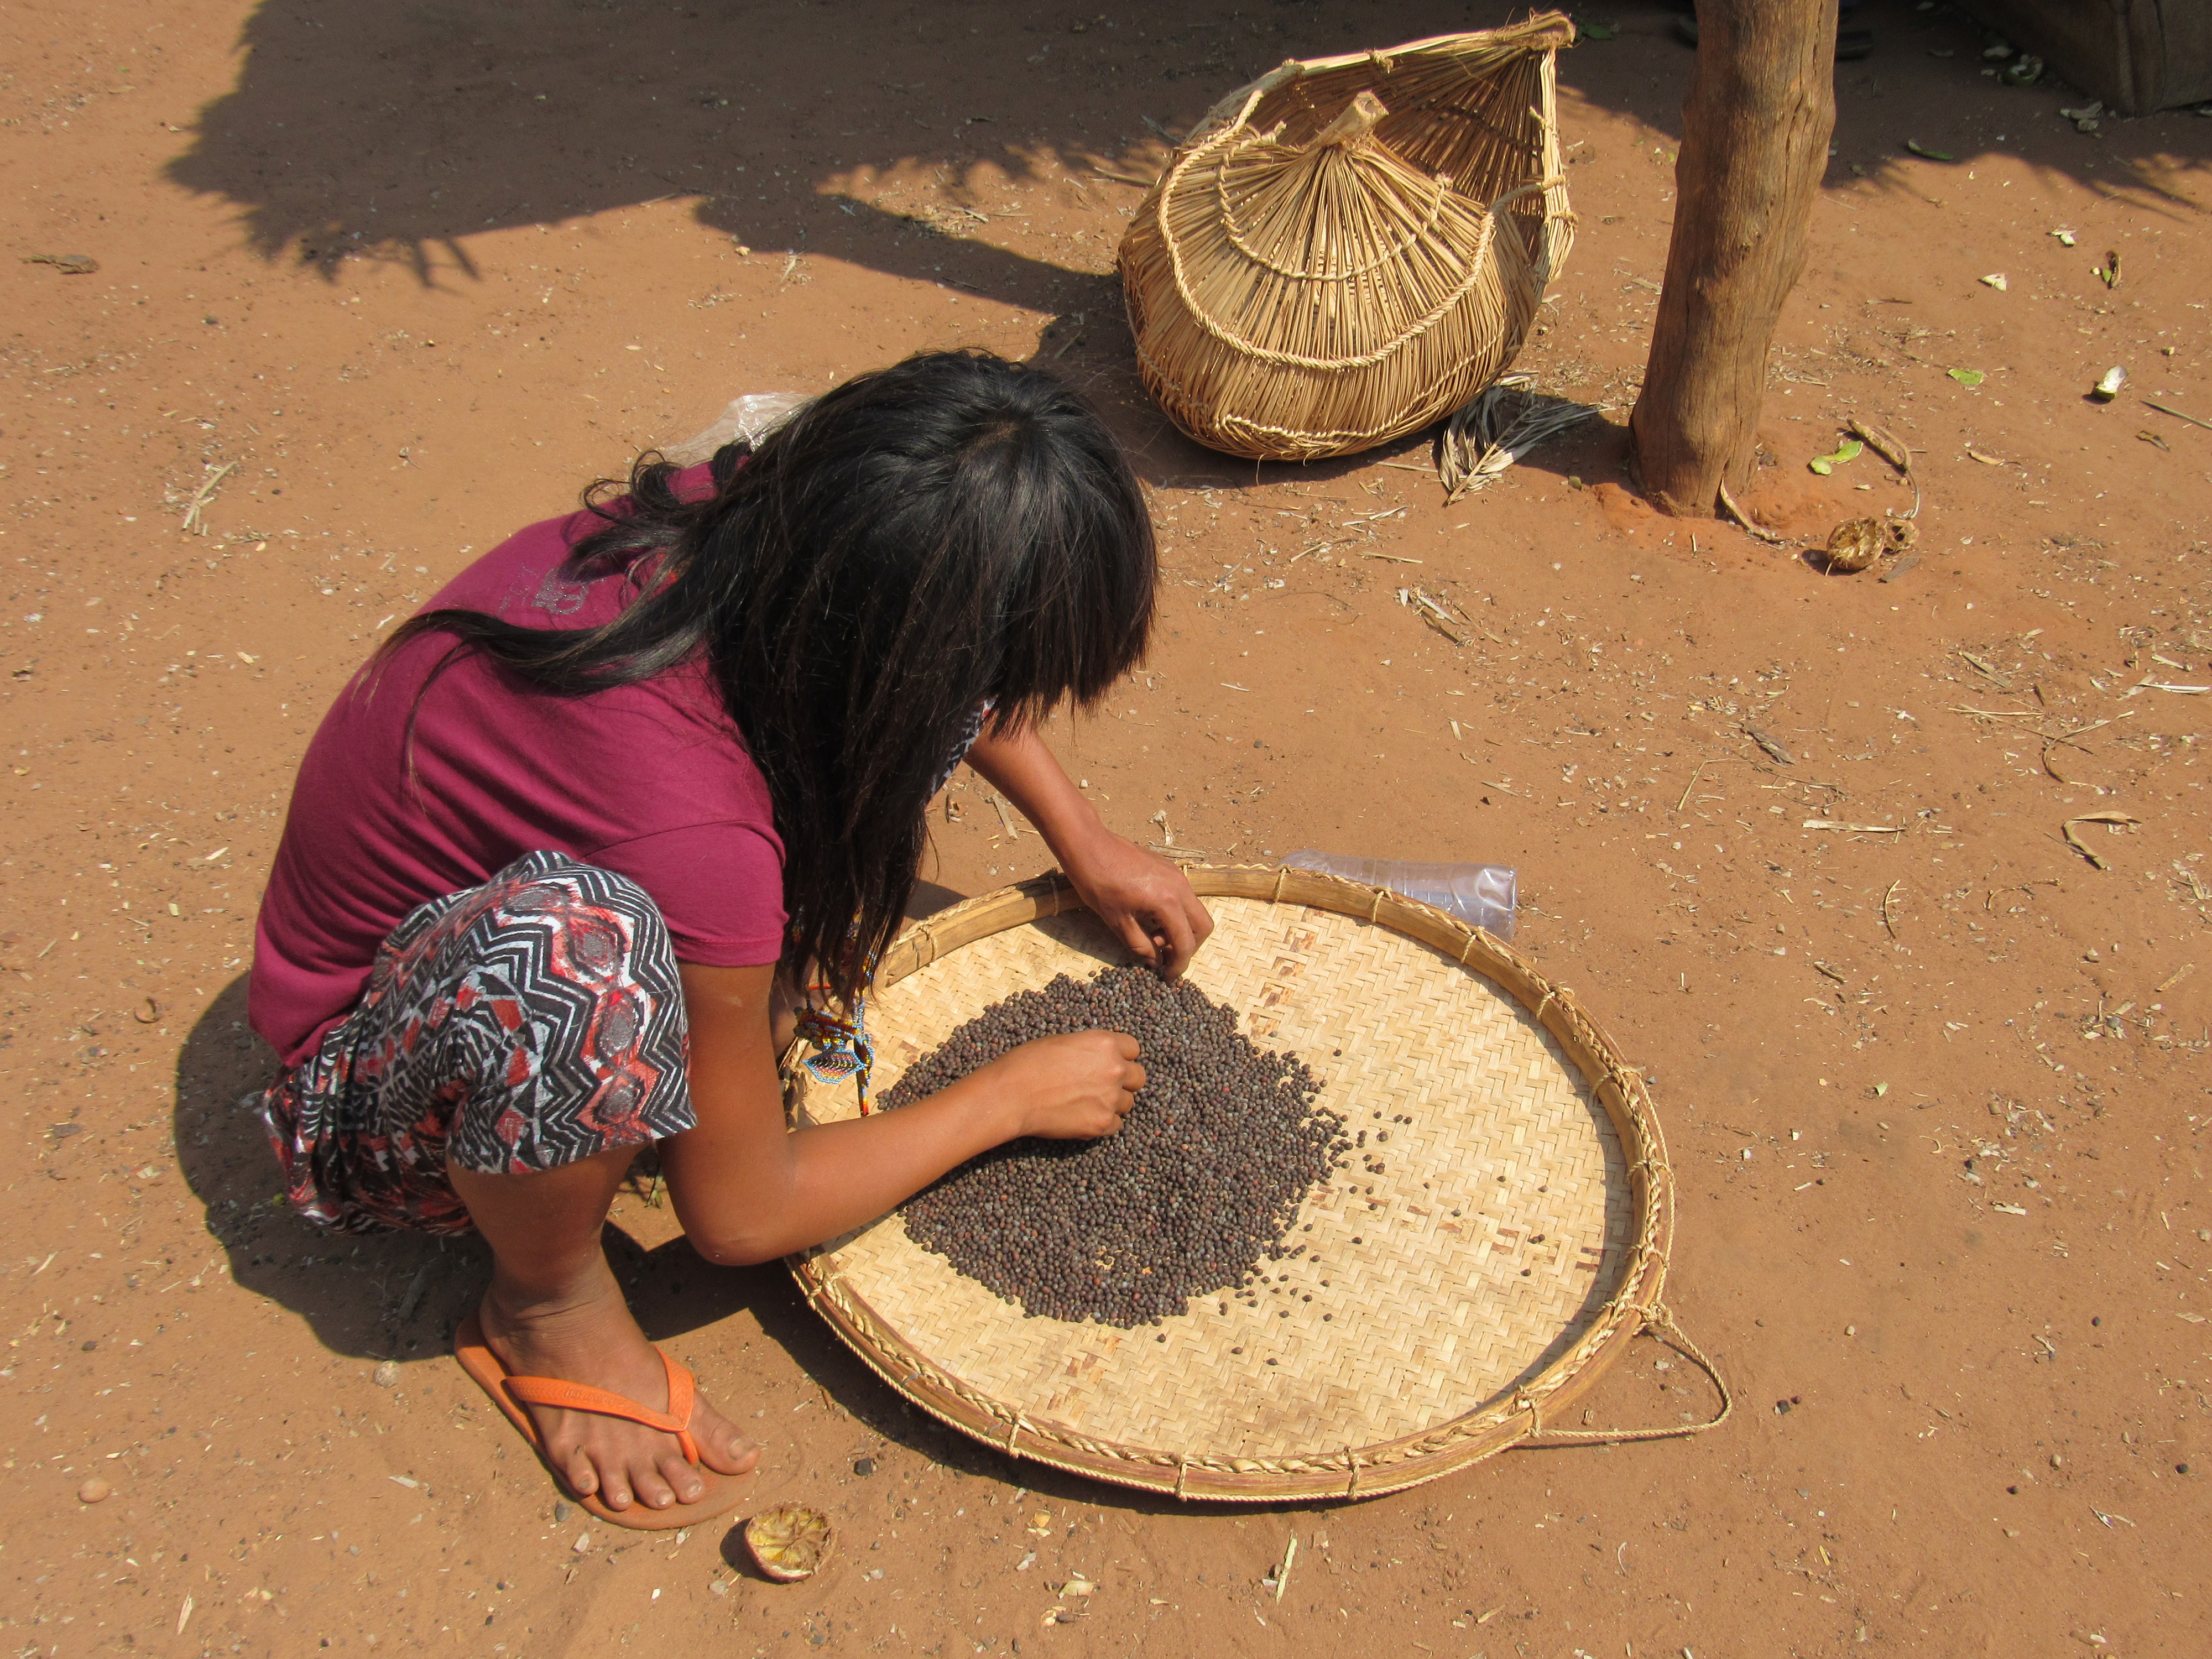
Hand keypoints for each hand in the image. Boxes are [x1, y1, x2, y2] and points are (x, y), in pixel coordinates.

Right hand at [973, 1030, 1144, 1139]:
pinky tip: (1082, 1117)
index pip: (1133, 1049)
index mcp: (1104, 1044)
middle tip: (1103, 1086)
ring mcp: (1110, 1098)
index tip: (1112, 1063)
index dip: (1122, 1057)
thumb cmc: (1028, 1063)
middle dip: (1124, 1081)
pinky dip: (1103, 1123)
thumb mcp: (1062, 1042)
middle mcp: (1114, 1069)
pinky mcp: (1102, 1124)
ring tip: (1087, 1103)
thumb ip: (1090, 1050)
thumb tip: (1099, 1059)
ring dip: (1113, 1103)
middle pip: (1138, 1077)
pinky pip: (1116, 1125)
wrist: (1011, 1094)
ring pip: (1128, 1103)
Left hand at [1059, 830, 1214, 979]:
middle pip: (1203, 926)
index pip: (1185, 942)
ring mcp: (1176, 875)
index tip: (1168, 976)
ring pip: (1195, 910)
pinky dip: (1176, 913)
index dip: (1179, 965)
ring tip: (1154, 937)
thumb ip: (1140, 946)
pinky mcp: (1170, 869)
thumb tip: (1155, 962)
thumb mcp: (1116, 921)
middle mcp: (1179, 886)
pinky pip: (1185, 897)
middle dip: (1189, 946)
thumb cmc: (1097, 882)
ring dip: (1182, 929)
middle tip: (1166, 957)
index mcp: (1167, 902)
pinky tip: (1152, 918)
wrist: (1088, 845)